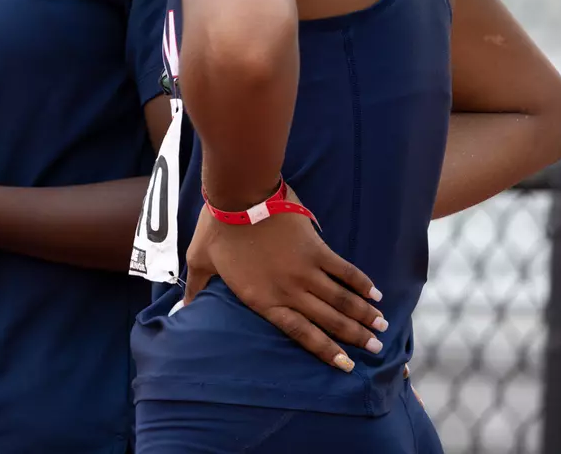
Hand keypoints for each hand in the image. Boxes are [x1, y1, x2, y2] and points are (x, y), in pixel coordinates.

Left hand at [182, 185, 386, 371]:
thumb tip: (180, 310)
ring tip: (381, 328)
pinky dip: (361, 283)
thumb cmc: (217, 228)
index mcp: (262, 299)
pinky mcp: (315, 248)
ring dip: (363, 315)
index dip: (325, 350)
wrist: (238, 195)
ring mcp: (305, 270)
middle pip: (328, 320)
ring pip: (341, 299)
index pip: (300, 333)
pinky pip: (343, 270)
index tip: (345, 365)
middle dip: (354, 337)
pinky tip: (376, 294)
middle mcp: (289, 290)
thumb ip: (195, 290)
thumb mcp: (200, 261)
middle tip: (375, 350)